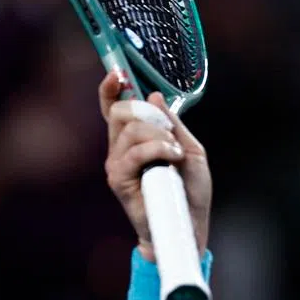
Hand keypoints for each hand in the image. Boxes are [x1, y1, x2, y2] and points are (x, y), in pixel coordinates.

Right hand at [100, 71, 212, 259]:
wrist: (189, 224)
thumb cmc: (190, 191)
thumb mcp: (189, 149)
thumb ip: (172, 124)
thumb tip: (153, 96)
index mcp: (134, 140)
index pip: (113, 109)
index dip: (110, 89)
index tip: (116, 74)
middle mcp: (120, 149)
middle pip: (121, 112)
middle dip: (149, 115)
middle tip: (171, 135)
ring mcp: (118, 164)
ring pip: (132, 130)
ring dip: (161, 136)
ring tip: (176, 154)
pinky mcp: (119, 180)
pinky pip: (135, 152)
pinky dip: (159, 149)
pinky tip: (173, 158)